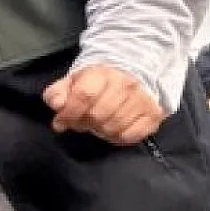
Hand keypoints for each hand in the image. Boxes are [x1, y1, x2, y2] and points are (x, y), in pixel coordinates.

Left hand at [43, 64, 163, 145]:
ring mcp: (142, 100)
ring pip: (113, 127)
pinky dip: (117, 137)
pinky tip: (111, 130)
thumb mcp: (73, 81)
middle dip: (83, 123)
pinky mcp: (153, 114)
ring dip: (99, 131)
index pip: (84, 96)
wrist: (132, 73)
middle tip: (80, 122)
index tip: (60, 122)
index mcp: (102, 73)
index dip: (69, 113)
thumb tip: (56, 105)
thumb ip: (58, 92)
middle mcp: (125, 85)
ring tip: (96, 124)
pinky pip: (130, 136)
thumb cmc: (97, 81)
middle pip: (98, 115)